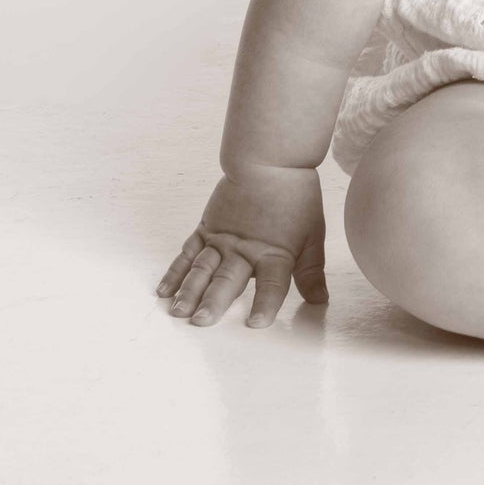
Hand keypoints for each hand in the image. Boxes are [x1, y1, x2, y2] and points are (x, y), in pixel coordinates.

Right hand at [156, 166, 327, 327]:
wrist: (270, 160)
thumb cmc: (295, 198)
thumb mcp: (313, 235)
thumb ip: (310, 271)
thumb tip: (320, 300)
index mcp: (275, 253)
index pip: (272, 284)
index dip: (265, 303)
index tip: (256, 324)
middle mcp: (245, 250)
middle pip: (228, 279)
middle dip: (214, 302)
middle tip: (200, 322)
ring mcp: (222, 239)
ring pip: (203, 269)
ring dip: (190, 291)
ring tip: (178, 312)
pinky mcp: (206, 229)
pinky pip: (187, 253)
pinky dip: (175, 272)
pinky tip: (164, 291)